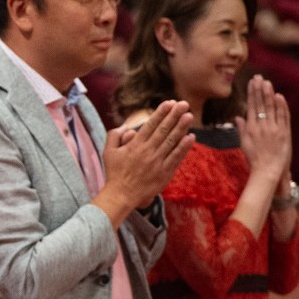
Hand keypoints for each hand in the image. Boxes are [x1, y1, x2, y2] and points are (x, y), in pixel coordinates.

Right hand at [98, 100, 194, 215]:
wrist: (121, 195)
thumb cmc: (114, 173)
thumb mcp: (108, 152)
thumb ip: (114, 136)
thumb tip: (126, 126)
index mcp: (135, 145)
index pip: (151, 125)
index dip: (161, 113)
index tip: (169, 103)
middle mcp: (148, 151)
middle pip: (164, 130)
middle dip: (174, 115)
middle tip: (184, 104)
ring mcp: (158, 162)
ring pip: (172, 141)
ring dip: (182, 127)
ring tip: (189, 116)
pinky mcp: (165, 172)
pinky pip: (176, 157)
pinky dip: (184, 147)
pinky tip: (191, 137)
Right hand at [234, 75, 290, 183]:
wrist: (267, 170)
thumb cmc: (254, 159)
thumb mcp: (244, 144)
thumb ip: (242, 129)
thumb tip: (237, 117)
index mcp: (251, 128)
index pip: (252, 106)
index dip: (252, 93)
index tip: (252, 82)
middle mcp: (262, 126)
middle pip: (261, 104)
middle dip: (260, 89)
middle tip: (259, 77)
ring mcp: (274, 129)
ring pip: (272, 108)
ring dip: (269, 94)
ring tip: (267, 82)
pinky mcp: (284, 133)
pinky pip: (283, 117)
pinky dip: (281, 106)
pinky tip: (279, 96)